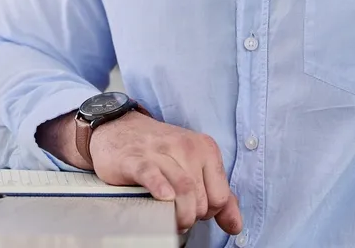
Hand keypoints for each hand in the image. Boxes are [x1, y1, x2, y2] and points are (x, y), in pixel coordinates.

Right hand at [91, 112, 242, 235]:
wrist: (119, 128)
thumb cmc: (159, 152)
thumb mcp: (194, 166)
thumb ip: (218, 195)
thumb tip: (235, 225)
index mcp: (206, 148)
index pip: (221, 196)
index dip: (209, 211)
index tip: (194, 208)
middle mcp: (187, 147)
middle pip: (202, 199)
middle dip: (192, 215)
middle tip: (178, 215)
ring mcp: (161, 152)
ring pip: (184, 190)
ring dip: (180, 215)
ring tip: (171, 221)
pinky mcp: (136, 159)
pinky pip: (152, 175)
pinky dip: (161, 189)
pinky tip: (164, 198)